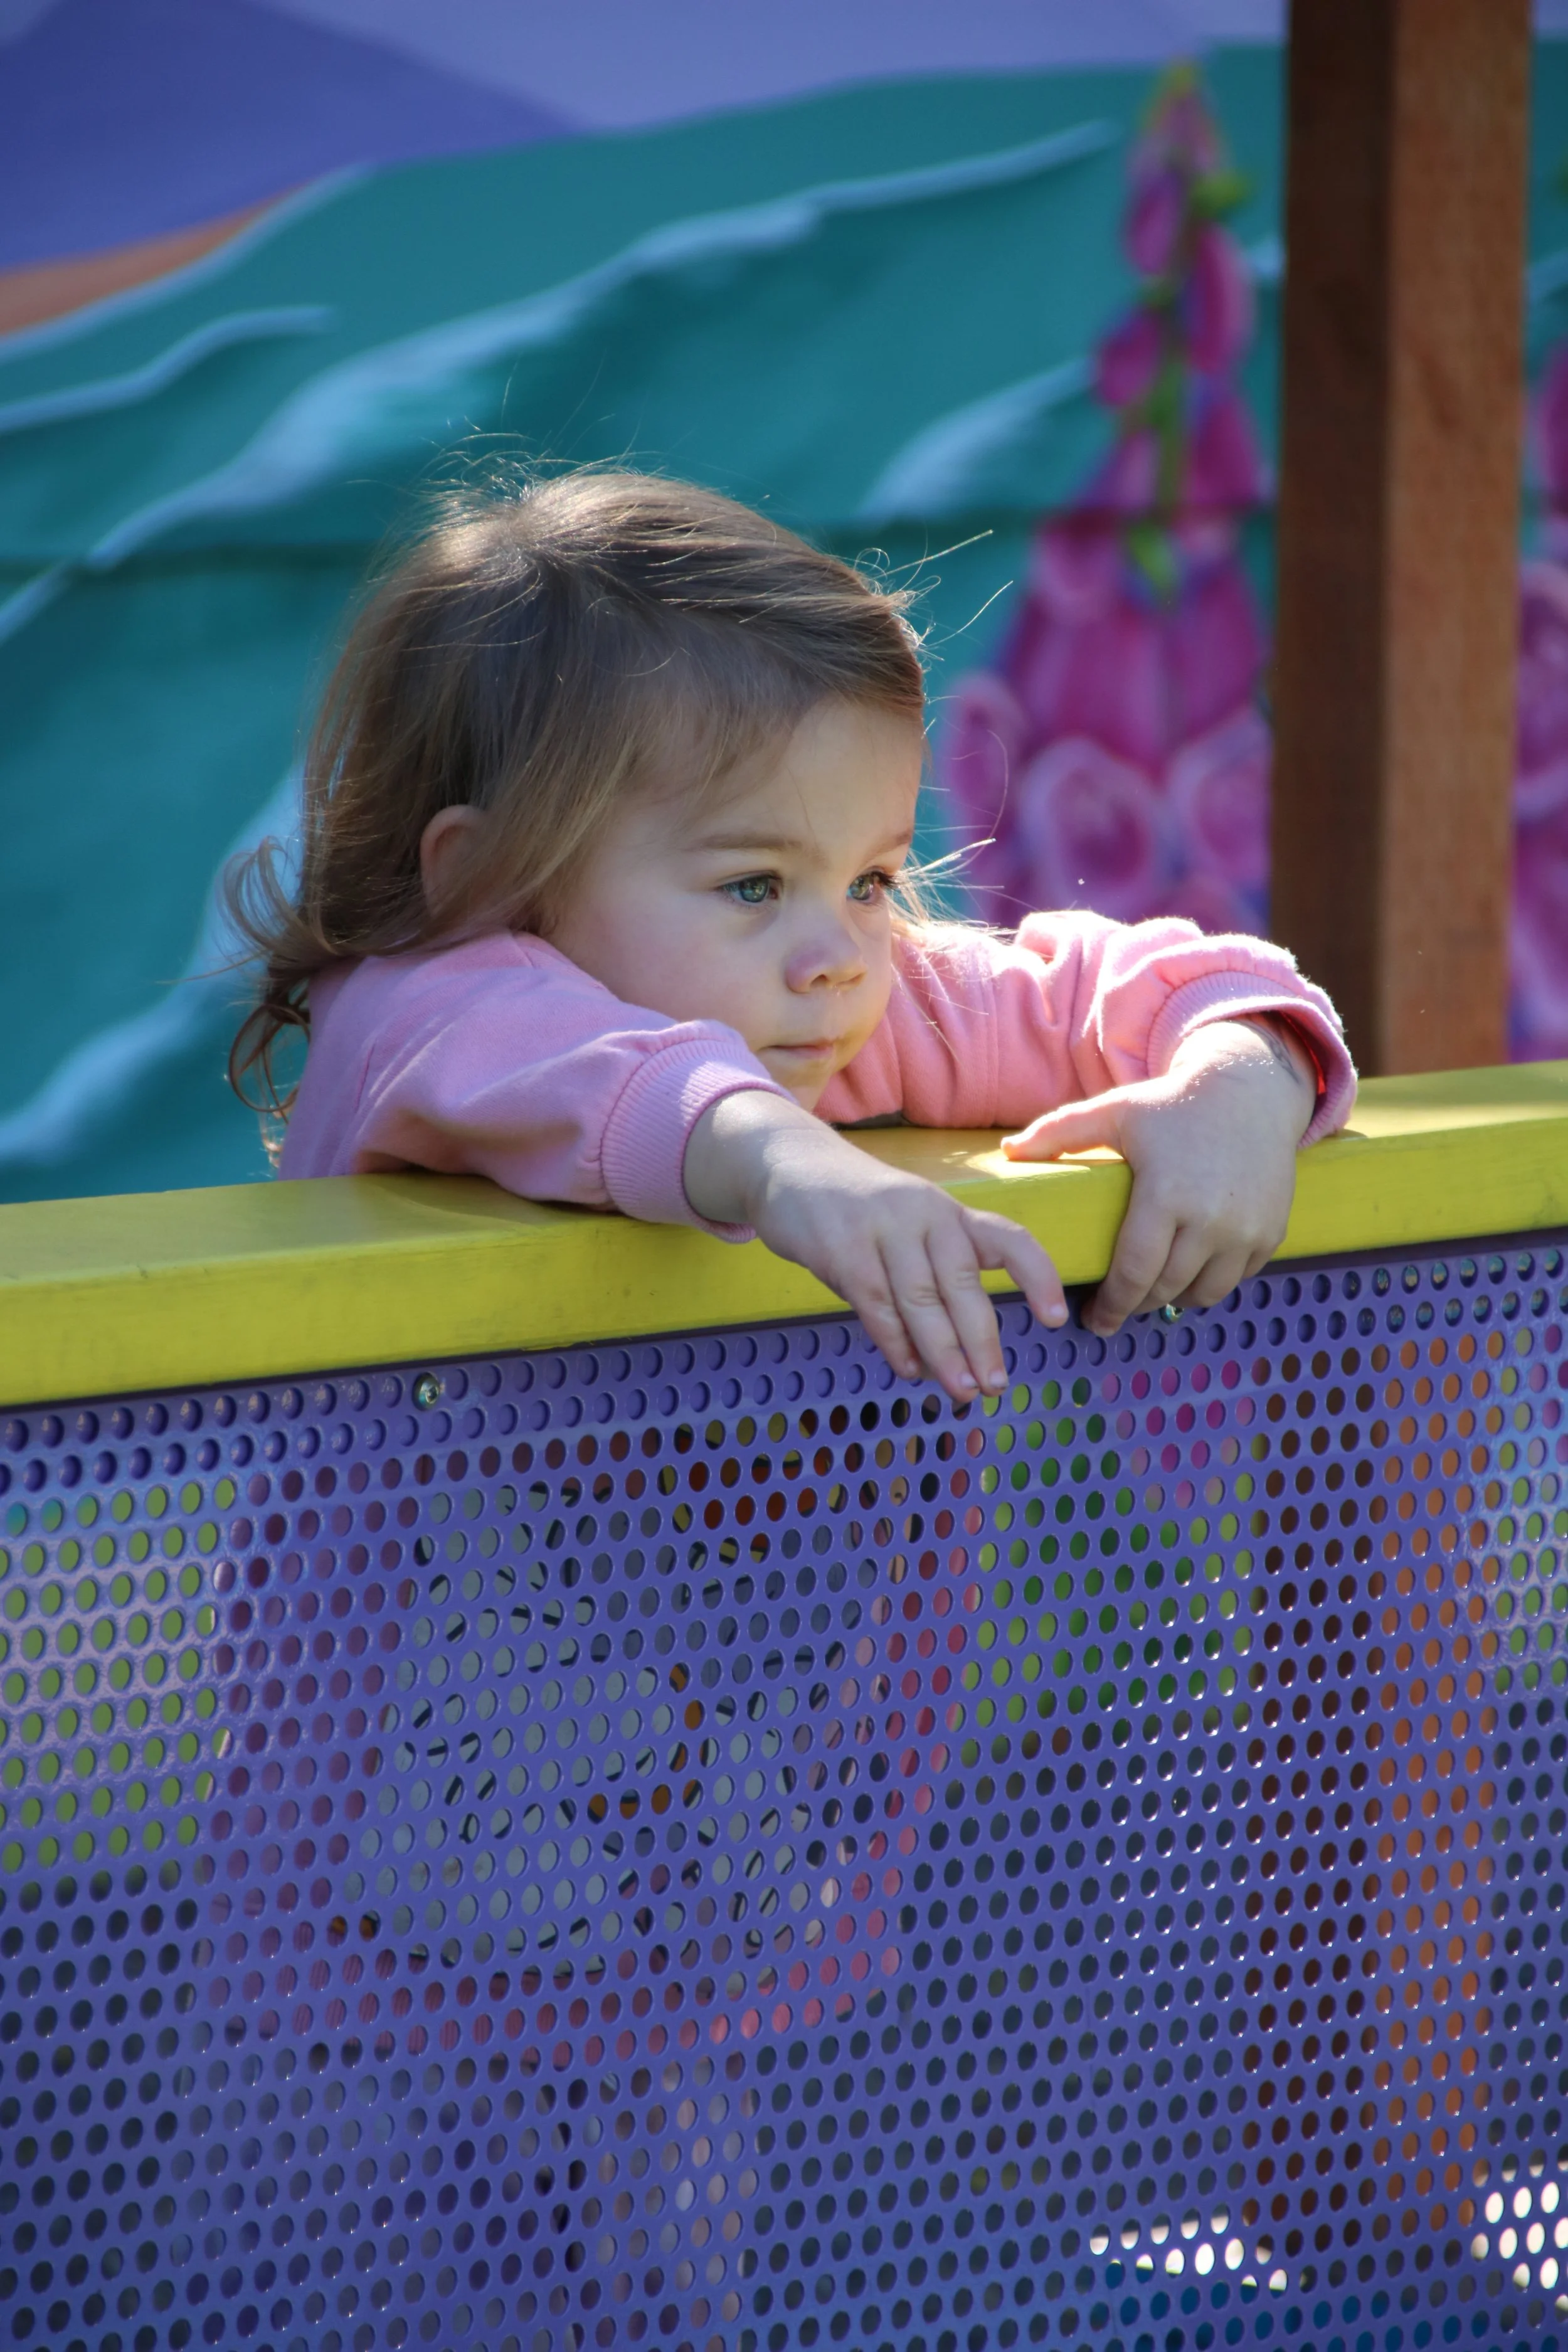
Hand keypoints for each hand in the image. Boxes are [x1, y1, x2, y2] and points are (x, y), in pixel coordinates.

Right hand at [685, 1091, 1067, 1401]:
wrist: (789, 1164)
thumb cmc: (859, 1208)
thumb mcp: (908, 1226)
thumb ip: (932, 1277)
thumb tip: (954, 1353)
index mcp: (950, 1212)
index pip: (1008, 1239)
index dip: (1037, 1276)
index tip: (1055, 1317)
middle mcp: (924, 1215)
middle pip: (963, 1283)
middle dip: (982, 1340)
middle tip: (994, 1385)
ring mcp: (882, 1228)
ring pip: (921, 1300)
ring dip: (943, 1352)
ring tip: (960, 1390)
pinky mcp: (841, 1247)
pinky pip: (875, 1303)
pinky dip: (894, 1342)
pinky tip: (908, 1369)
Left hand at [1001, 1017, 1316, 1336]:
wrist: (1251, 1092)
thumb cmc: (1172, 1104)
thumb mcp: (1115, 1110)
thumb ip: (1059, 1131)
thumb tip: (1008, 1152)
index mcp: (1166, 1196)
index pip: (1133, 1272)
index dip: (1111, 1304)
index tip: (1093, 1319)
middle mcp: (1211, 1220)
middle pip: (1165, 1289)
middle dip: (1135, 1305)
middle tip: (1113, 1309)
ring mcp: (1246, 1231)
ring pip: (1203, 1293)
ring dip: (1173, 1299)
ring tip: (1150, 1292)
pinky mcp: (1271, 1234)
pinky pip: (1235, 1279)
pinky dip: (1210, 1284)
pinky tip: (1188, 1274)